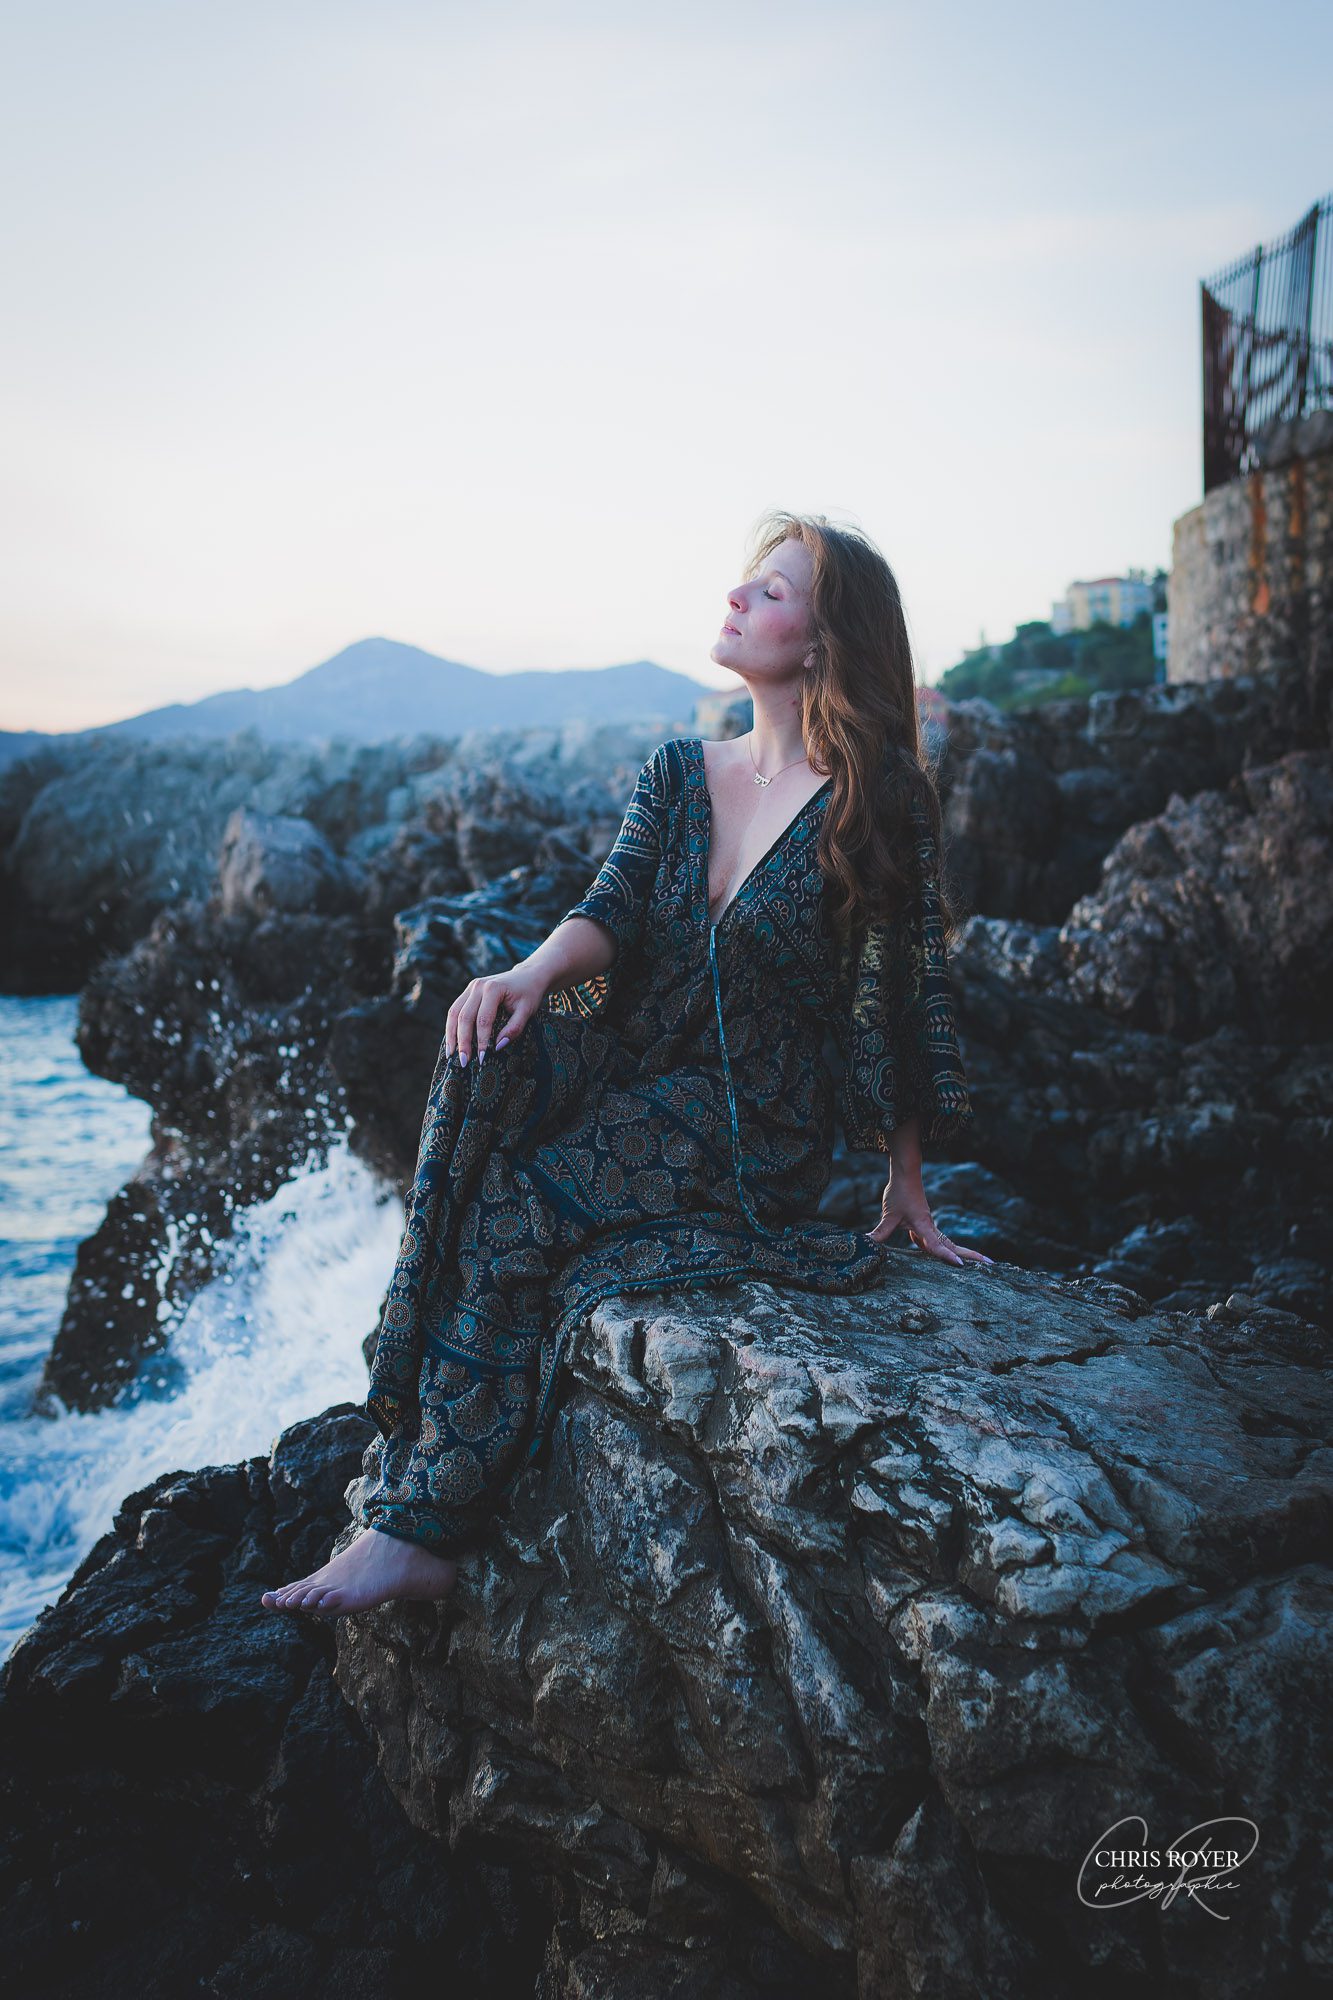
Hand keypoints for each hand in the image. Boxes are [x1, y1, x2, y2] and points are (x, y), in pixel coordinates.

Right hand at [446, 963, 551, 1065]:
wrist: (527, 976)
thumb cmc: (529, 994)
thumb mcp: (527, 1011)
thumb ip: (514, 1029)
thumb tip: (498, 1047)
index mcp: (493, 989)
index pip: (483, 1019)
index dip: (481, 1040)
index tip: (482, 1059)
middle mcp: (478, 986)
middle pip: (464, 1016)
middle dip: (462, 1041)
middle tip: (463, 1062)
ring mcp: (471, 987)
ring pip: (454, 1012)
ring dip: (451, 1035)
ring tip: (450, 1055)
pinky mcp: (468, 991)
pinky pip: (455, 1009)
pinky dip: (452, 1026)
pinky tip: (452, 1041)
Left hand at [865, 1169, 994, 1267]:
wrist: (906, 1175)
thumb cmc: (899, 1193)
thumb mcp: (888, 1215)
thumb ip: (880, 1233)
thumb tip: (866, 1244)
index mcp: (924, 1226)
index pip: (937, 1245)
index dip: (947, 1256)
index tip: (961, 1265)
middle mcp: (931, 1228)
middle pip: (954, 1245)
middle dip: (972, 1256)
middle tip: (992, 1265)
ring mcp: (930, 1227)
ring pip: (949, 1244)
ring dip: (964, 1253)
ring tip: (981, 1264)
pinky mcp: (926, 1226)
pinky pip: (939, 1242)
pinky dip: (948, 1251)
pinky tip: (949, 1260)